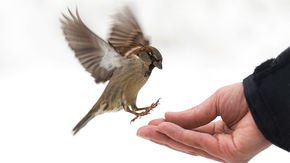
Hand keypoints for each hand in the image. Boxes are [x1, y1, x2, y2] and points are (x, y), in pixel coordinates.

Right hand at [137, 83, 270, 161]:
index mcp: (215, 134)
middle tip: (140, 131)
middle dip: (161, 137)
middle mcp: (218, 146)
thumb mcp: (212, 105)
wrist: (265, 97)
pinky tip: (164, 128)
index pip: (187, 135)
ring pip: (188, 145)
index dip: (168, 130)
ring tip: (146, 130)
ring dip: (165, 137)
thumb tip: (168, 118)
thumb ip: (191, 116)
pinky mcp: (228, 155)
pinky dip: (179, 135)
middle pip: (184, 144)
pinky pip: (198, 143)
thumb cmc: (244, 99)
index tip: (150, 124)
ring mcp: (223, 153)